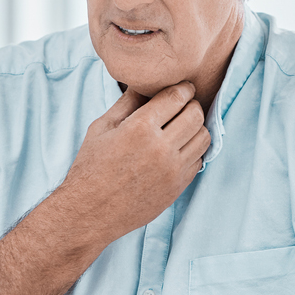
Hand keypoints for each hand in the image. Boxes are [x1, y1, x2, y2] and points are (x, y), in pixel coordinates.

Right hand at [56, 81, 209, 244]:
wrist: (90, 212)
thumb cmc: (91, 168)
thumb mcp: (101, 128)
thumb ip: (126, 103)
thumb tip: (143, 82)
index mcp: (139, 128)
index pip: (176, 97)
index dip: (183, 88)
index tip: (182, 88)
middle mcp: (160, 148)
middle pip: (195, 114)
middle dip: (192, 104)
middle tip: (183, 105)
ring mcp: (172, 170)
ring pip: (203, 137)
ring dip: (197, 127)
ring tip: (184, 126)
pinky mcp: (177, 187)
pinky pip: (199, 160)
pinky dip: (193, 150)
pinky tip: (179, 148)